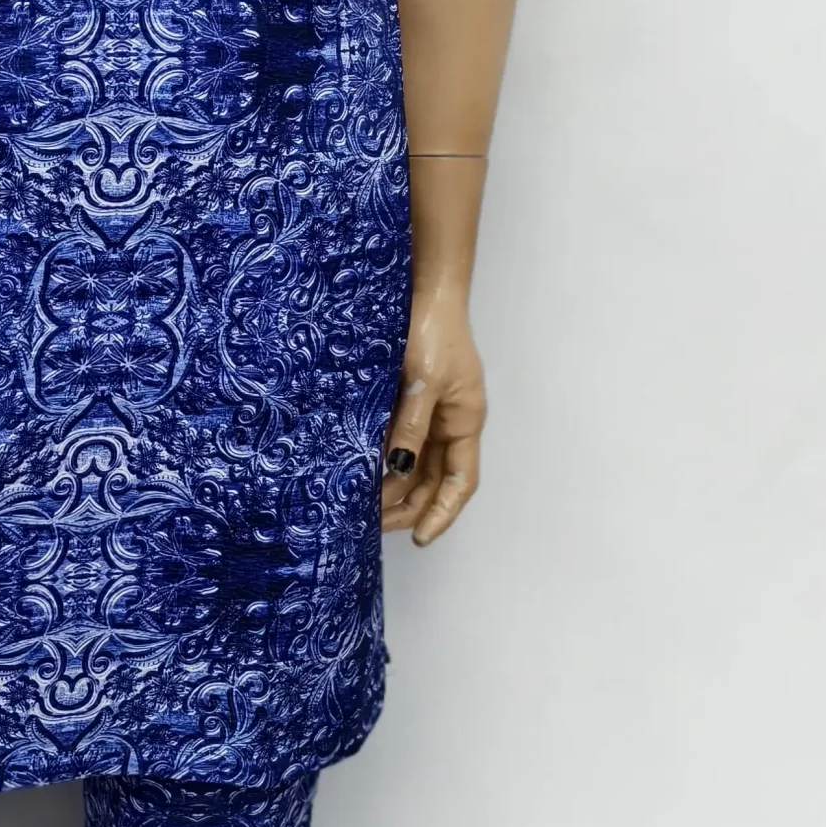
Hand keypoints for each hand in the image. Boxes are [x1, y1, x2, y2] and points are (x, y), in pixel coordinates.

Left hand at [380, 283, 486, 545]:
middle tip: (375, 526)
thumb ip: (410, 426)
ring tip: (363, 508)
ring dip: (392, 488)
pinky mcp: (406, 400)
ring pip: (413, 465)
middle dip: (409, 507)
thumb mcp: (422, 382)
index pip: (460, 481)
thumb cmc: (432, 331)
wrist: (421, 289)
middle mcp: (449, 422)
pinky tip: (360, 472)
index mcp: (465, 420)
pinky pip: (397, 440)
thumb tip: (397, 469)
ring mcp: (428, 412)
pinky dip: (381, 460)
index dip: (444, 512)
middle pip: (433, 480)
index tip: (420, 537)